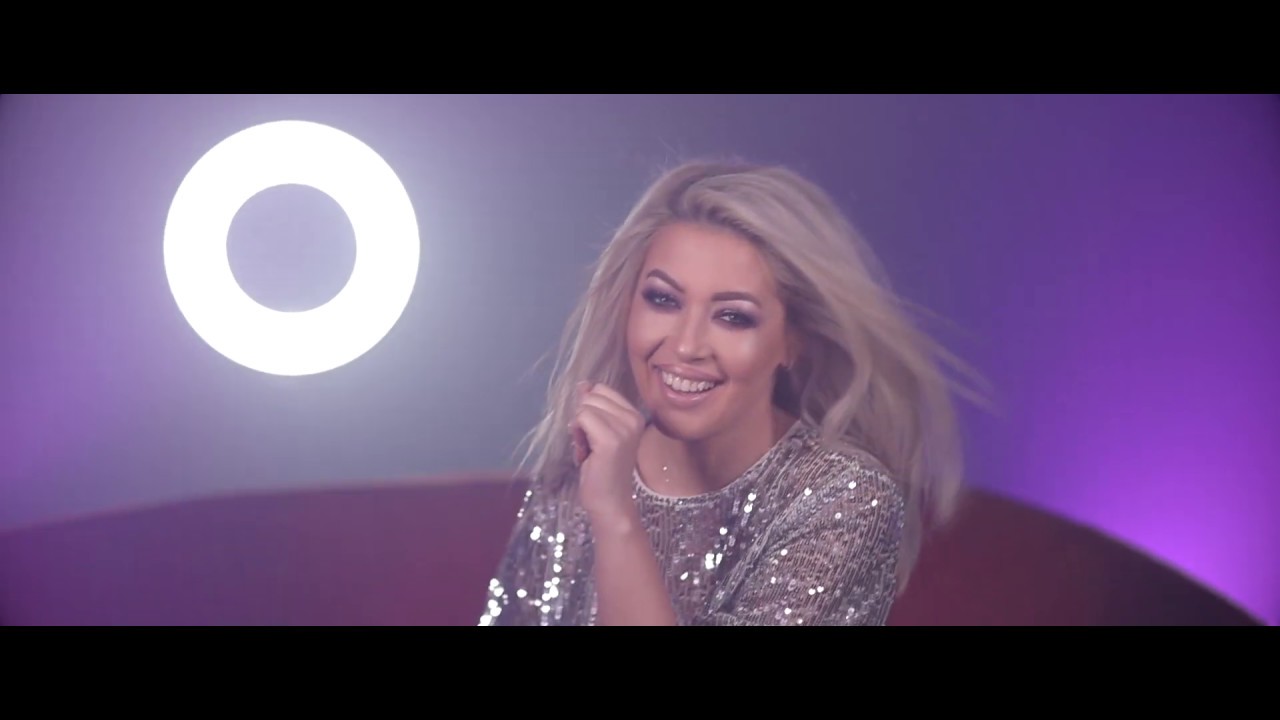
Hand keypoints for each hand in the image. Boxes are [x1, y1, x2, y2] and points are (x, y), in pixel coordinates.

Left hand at [570, 381, 646, 530]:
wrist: (610, 500)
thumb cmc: (603, 468)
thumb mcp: (600, 431)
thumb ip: (594, 407)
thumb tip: (583, 384)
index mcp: (635, 415)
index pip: (602, 390)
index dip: (589, 407)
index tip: (594, 431)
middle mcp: (633, 419)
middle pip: (592, 396)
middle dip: (582, 415)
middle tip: (589, 441)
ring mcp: (624, 429)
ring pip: (585, 406)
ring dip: (578, 425)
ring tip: (588, 446)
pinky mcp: (610, 440)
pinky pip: (582, 418)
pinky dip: (577, 432)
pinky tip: (584, 449)